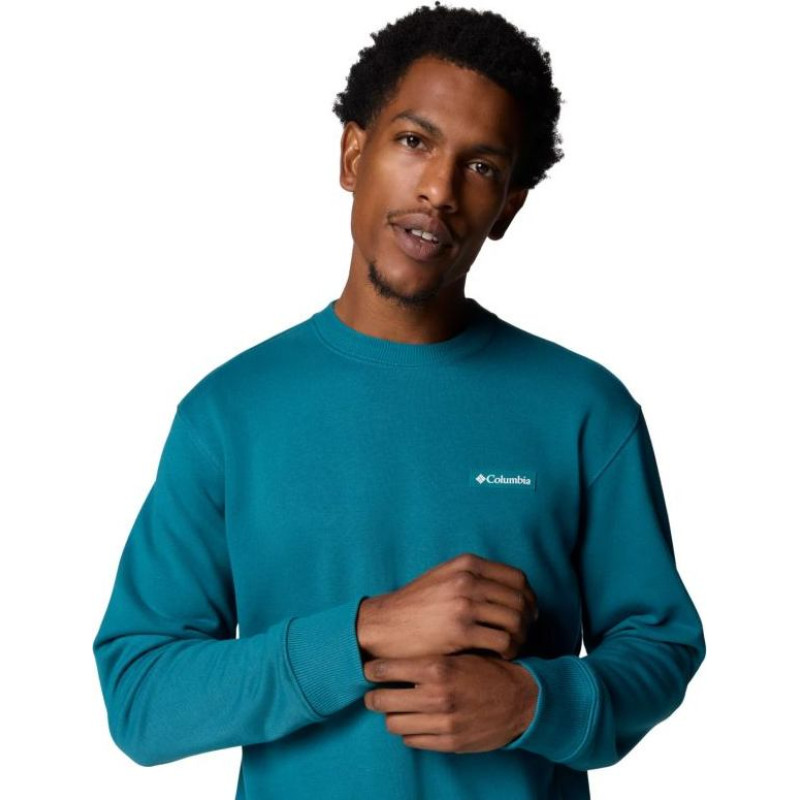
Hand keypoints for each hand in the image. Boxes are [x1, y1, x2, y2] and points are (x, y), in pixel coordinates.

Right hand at [357, 552, 538, 661]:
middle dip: (528, 620)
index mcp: (467, 563)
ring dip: (521, 638)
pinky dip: (510, 651)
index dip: (528, 598)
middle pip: (520, 600)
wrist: (385, 625)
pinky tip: (501, 656)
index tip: (527, 613)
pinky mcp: (461, 631)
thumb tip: (508, 588)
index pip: (517, 578)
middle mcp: (468, 579)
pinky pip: (503, 641)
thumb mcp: (444, 577)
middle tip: (524, 634)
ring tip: (513, 647)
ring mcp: (464, 604)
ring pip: (516, 621)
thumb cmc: (416, 605)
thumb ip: (473, 576)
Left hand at [363, 653, 538, 752]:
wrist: (523, 699)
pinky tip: (415, 720)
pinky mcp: (449, 742)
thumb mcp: (460, 651)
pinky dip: (409, 731)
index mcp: (437, 667)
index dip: (373, 669)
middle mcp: (436, 695)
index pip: (386, 669)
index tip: (370, 668)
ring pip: (394, 723)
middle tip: (374, 691)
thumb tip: (397, 651)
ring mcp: (442, 722)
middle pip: (382, 700)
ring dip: (392, 715)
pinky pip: (413, 740)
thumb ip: (431, 654)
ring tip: (396, 707)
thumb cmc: (489, 669)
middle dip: (374, 695)